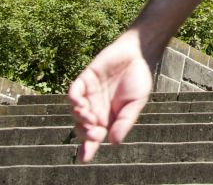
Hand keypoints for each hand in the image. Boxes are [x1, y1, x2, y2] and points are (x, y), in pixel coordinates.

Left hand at [67, 30, 155, 162]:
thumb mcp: (136, 103)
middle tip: (94, 133)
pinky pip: (73, 93)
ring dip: (80, 117)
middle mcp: (95, 109)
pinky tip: (80, 104)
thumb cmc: (138, 79)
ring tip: (90, 117)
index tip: (84, 158)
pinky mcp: (84, 80)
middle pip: (82, 127)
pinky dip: (74, 100)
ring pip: (76, 112)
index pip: (95, 137)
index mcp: (108, 118)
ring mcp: (88, 95)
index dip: (88, 148)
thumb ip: (125, 121)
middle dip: (85, 133)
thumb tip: (113, 142)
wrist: (138, 54)